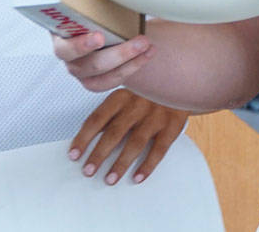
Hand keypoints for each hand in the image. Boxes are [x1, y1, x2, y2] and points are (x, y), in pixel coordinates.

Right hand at [52, 30, 153, 91]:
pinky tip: (146, 55)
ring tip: (146, 45)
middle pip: (88, 64)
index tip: (100, 37)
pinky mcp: (93, 81)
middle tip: (140, 41)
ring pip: (103, 75)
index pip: (64, 47)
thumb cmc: (93, 8)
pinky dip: (133, 67)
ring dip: (129, 60)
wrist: (102, 24)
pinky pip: (112, 81)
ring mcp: (79, 71)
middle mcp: (67, 56)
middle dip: (118, 53)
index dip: (80, 45)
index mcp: (59, 34)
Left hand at [69, 89, 188, 183]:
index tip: (74, 154)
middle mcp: (138, 104)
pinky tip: (138, 176)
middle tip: (88, 171)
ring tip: (110, 178)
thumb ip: (112, 111)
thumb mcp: (129, 92)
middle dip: (99, 154)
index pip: (98, 118)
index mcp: (122, 95)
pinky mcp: (173, 124)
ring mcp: (156, 114)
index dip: (84, 137)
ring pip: (135, 142)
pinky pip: (159, 148)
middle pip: (115, 132)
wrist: (184, 79)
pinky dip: (148, 165)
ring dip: (121, 163)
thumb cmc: (149, 91)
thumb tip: (87, 138)